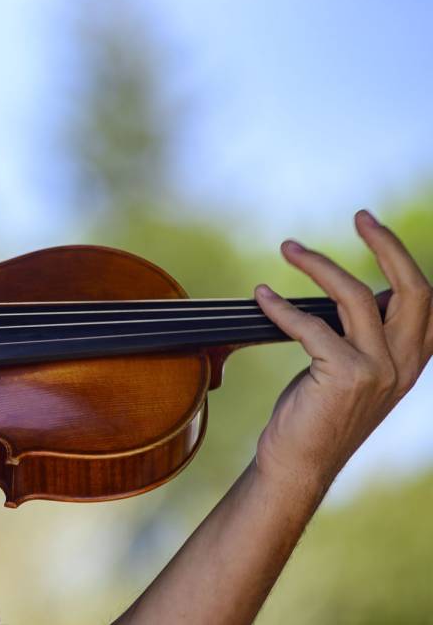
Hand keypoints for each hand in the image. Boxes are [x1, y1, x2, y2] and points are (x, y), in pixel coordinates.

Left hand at [252, 209, 432, 495]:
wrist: (298, 462)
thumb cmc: (316, 412)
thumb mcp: (353, 368)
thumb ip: (364, 334)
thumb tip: (360, 292)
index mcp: (412, 359)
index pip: (425, 299)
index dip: (403, 258)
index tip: (372, 227)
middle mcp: (404, 364)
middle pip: (413, 289)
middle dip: (387, 245)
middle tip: (359, 216)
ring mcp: (378, 371)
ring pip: (355, 296)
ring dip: (319, 264)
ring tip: (288, 248)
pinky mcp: (346, 377)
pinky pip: (311, 325)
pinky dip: (281, 306)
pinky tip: (261, 295)